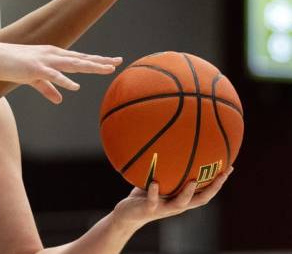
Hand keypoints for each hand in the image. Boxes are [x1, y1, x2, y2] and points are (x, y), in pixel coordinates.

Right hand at [0, 44, 121, 103]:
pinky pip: (53, 75)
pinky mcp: (34, 68)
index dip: (96, 61)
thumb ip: (47, 88)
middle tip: (118, 61)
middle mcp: (52, 55)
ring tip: (106, 69)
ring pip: (72, 64)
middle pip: (81, 59)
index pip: (79, 59)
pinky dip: (64, 80)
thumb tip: (60, 99)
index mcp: (53, 56)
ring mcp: (44, 60)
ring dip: (90, 66)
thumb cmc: (12, 65)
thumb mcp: (33, 78)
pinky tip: (75, 85)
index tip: (112, 62)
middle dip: (100, 61)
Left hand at [113, 166, 232, 228]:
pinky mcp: (149, 209)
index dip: (218, 182)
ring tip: (193, 181)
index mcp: (182, 198)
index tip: (230, 167)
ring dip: (188, 193)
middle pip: (201, 199)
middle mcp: (177, 205)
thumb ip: (166, 169)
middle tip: (222, 174)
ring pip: (180, 203)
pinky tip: (155, 183)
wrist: (128, 214)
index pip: (206, 191)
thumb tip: (171, 145)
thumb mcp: (158, 180)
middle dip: (213, 187)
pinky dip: (154, 192)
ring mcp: (164, 208)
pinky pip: (153, 200)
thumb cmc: (145, 194)